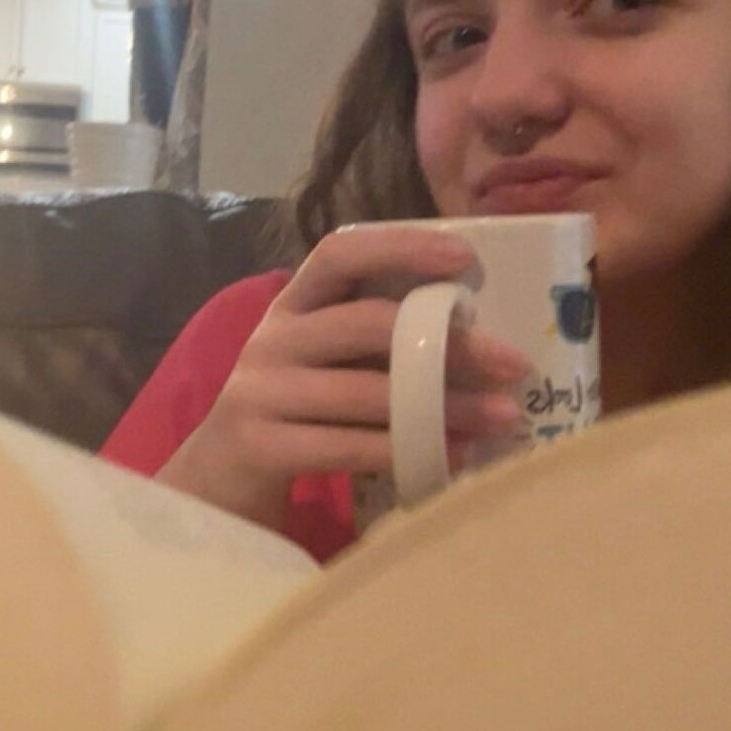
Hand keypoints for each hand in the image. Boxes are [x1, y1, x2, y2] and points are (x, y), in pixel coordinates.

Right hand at [157, 227, 530, 530]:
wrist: (218, 484)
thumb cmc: (295, 414)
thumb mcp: (326, 364)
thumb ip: (378, 343)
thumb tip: (484, 343)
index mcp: (292, 306)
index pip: (339, 253)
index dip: (400, 246)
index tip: (464, 257)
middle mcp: (272, 338)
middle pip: (365, 324)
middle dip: (447, 342)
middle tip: (511, 362)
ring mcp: (260, 392)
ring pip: (365, 392)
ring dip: (442, 405)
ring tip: (501, 417)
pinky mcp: (259, 446)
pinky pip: (347, 446)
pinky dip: (407, 450)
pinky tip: (453, 455)